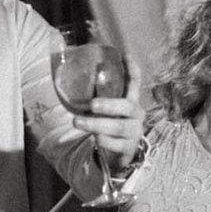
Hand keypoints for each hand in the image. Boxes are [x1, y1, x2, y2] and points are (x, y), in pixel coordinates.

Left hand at [73, 53, 144, 167]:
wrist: (119, 156)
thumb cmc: (109, 128)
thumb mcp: (106, 112)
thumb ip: (98, 99)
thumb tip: (74, 81)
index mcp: (131, 102)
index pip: (135, 83)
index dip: (132, 70)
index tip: (125, 55)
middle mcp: (136, 115)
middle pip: (127, 106)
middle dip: (109, 104)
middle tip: (91, 104)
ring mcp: (135, 132)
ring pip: (119, 126)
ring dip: (96, 124)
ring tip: (77, 122)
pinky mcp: (130, 148)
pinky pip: (116, 144)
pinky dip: (103, 141)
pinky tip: (95, 139)